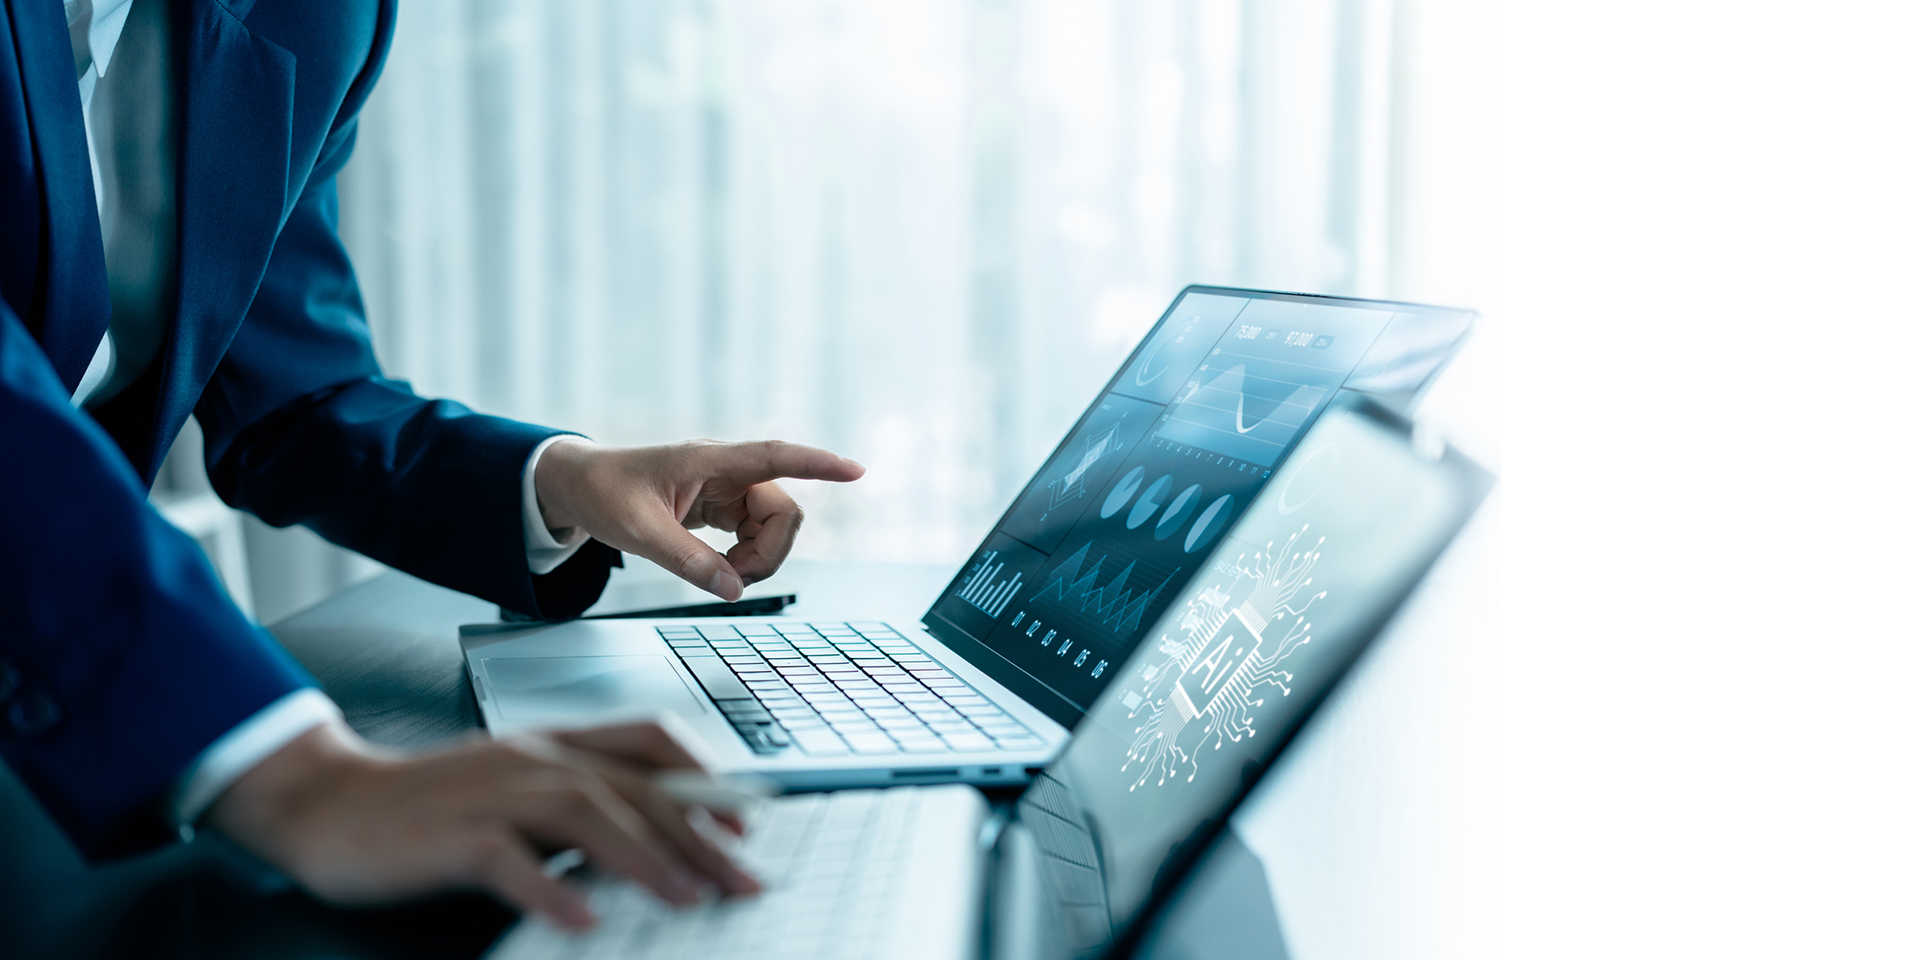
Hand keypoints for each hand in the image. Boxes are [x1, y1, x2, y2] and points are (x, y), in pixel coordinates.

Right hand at [207, 720, 760, 929]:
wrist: (328, 803)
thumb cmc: (427, 805)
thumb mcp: (513, 788)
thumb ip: (575, 801)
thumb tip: (647, 836)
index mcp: (550, 744)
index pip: (645, 740)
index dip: (702, 776)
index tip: (744, 822)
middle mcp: (530, 758)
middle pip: (630, 788)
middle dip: (696, 836)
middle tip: (742, 881)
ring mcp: (490, 793)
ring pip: (583, 813)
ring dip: (643, 857)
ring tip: (687, 899)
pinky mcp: (449, 835)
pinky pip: (507, 860)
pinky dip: (549, 890)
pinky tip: (582, 922)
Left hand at [533, 438, 864, 599]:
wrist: (579, 485)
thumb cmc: (604, 493)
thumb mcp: (638, 532)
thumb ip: (686, 561)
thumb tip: (733, 591)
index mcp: (709, 461)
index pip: (775, 455)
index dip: (818, 464)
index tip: (856, 470)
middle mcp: (727, 471)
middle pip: (784, 510)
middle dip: (772, 551)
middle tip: (735, 580)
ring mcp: (727, 489)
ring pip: (774, 526)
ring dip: (760, 558)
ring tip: (720, 575)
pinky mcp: (722, 506)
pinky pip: (755, 534)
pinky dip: (746, 558)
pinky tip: (720, 568)